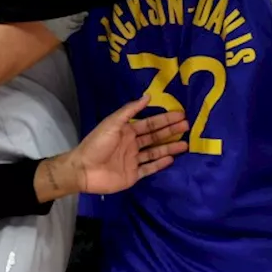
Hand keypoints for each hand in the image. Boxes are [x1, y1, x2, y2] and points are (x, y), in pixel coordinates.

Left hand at [42, 96, 188, 198]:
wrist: (83, 169)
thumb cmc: (97, 144)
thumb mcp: (112, 123)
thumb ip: (130, 110)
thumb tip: (147, 96)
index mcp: (126, 130)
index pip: (149, 123)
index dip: (164, 119)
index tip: (180, 115)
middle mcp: (132, 144)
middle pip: (155, 137)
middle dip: (170, 131)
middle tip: (187, 126)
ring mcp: (133, 160)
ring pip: (155, 152)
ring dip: (169, 148)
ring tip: (185, 144)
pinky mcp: (132, 175)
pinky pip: (149, 168)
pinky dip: (160, 164)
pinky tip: (172, 159)